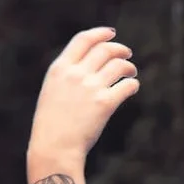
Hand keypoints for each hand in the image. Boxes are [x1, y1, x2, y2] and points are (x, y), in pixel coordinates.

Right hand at [28, 27, 138, 161]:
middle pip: (105, 49)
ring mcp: (91, 88)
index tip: (111, 34)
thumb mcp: (51, 92)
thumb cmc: (51, 125)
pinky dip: (133, 84)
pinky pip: (128, 85)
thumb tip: (90, 64)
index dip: (100, 33)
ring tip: (130, 74)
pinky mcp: (105, 103)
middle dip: (120, 50)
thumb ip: (67, 76)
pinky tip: (131, 88)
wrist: (53, 149)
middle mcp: (75, 74)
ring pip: (120, 65)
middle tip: (126, 55)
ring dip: (129, 67)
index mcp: (59, 69)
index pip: (83, 39)